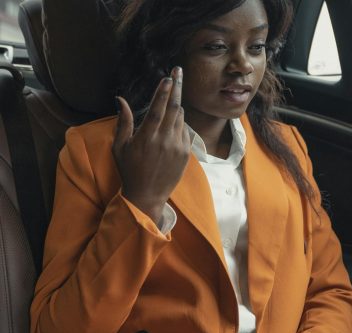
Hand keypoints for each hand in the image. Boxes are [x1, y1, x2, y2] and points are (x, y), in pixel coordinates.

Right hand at [112, 67, 189, 224]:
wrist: (147, 195)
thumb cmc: (129, 170)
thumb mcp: (120, 146)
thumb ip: (123, 121)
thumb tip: (120, 99)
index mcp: (147, 137)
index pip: (159, 107)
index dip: (164, 90)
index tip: (169, 77)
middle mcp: (165, 140)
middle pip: (175, 107)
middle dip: (178, 87)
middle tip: (179, 71)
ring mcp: (178, 147)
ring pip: (181, 118)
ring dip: (176, 107)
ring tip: (168, 105)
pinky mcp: (186, 154)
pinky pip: (185, 132)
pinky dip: (180, 124)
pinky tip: (171, 127)